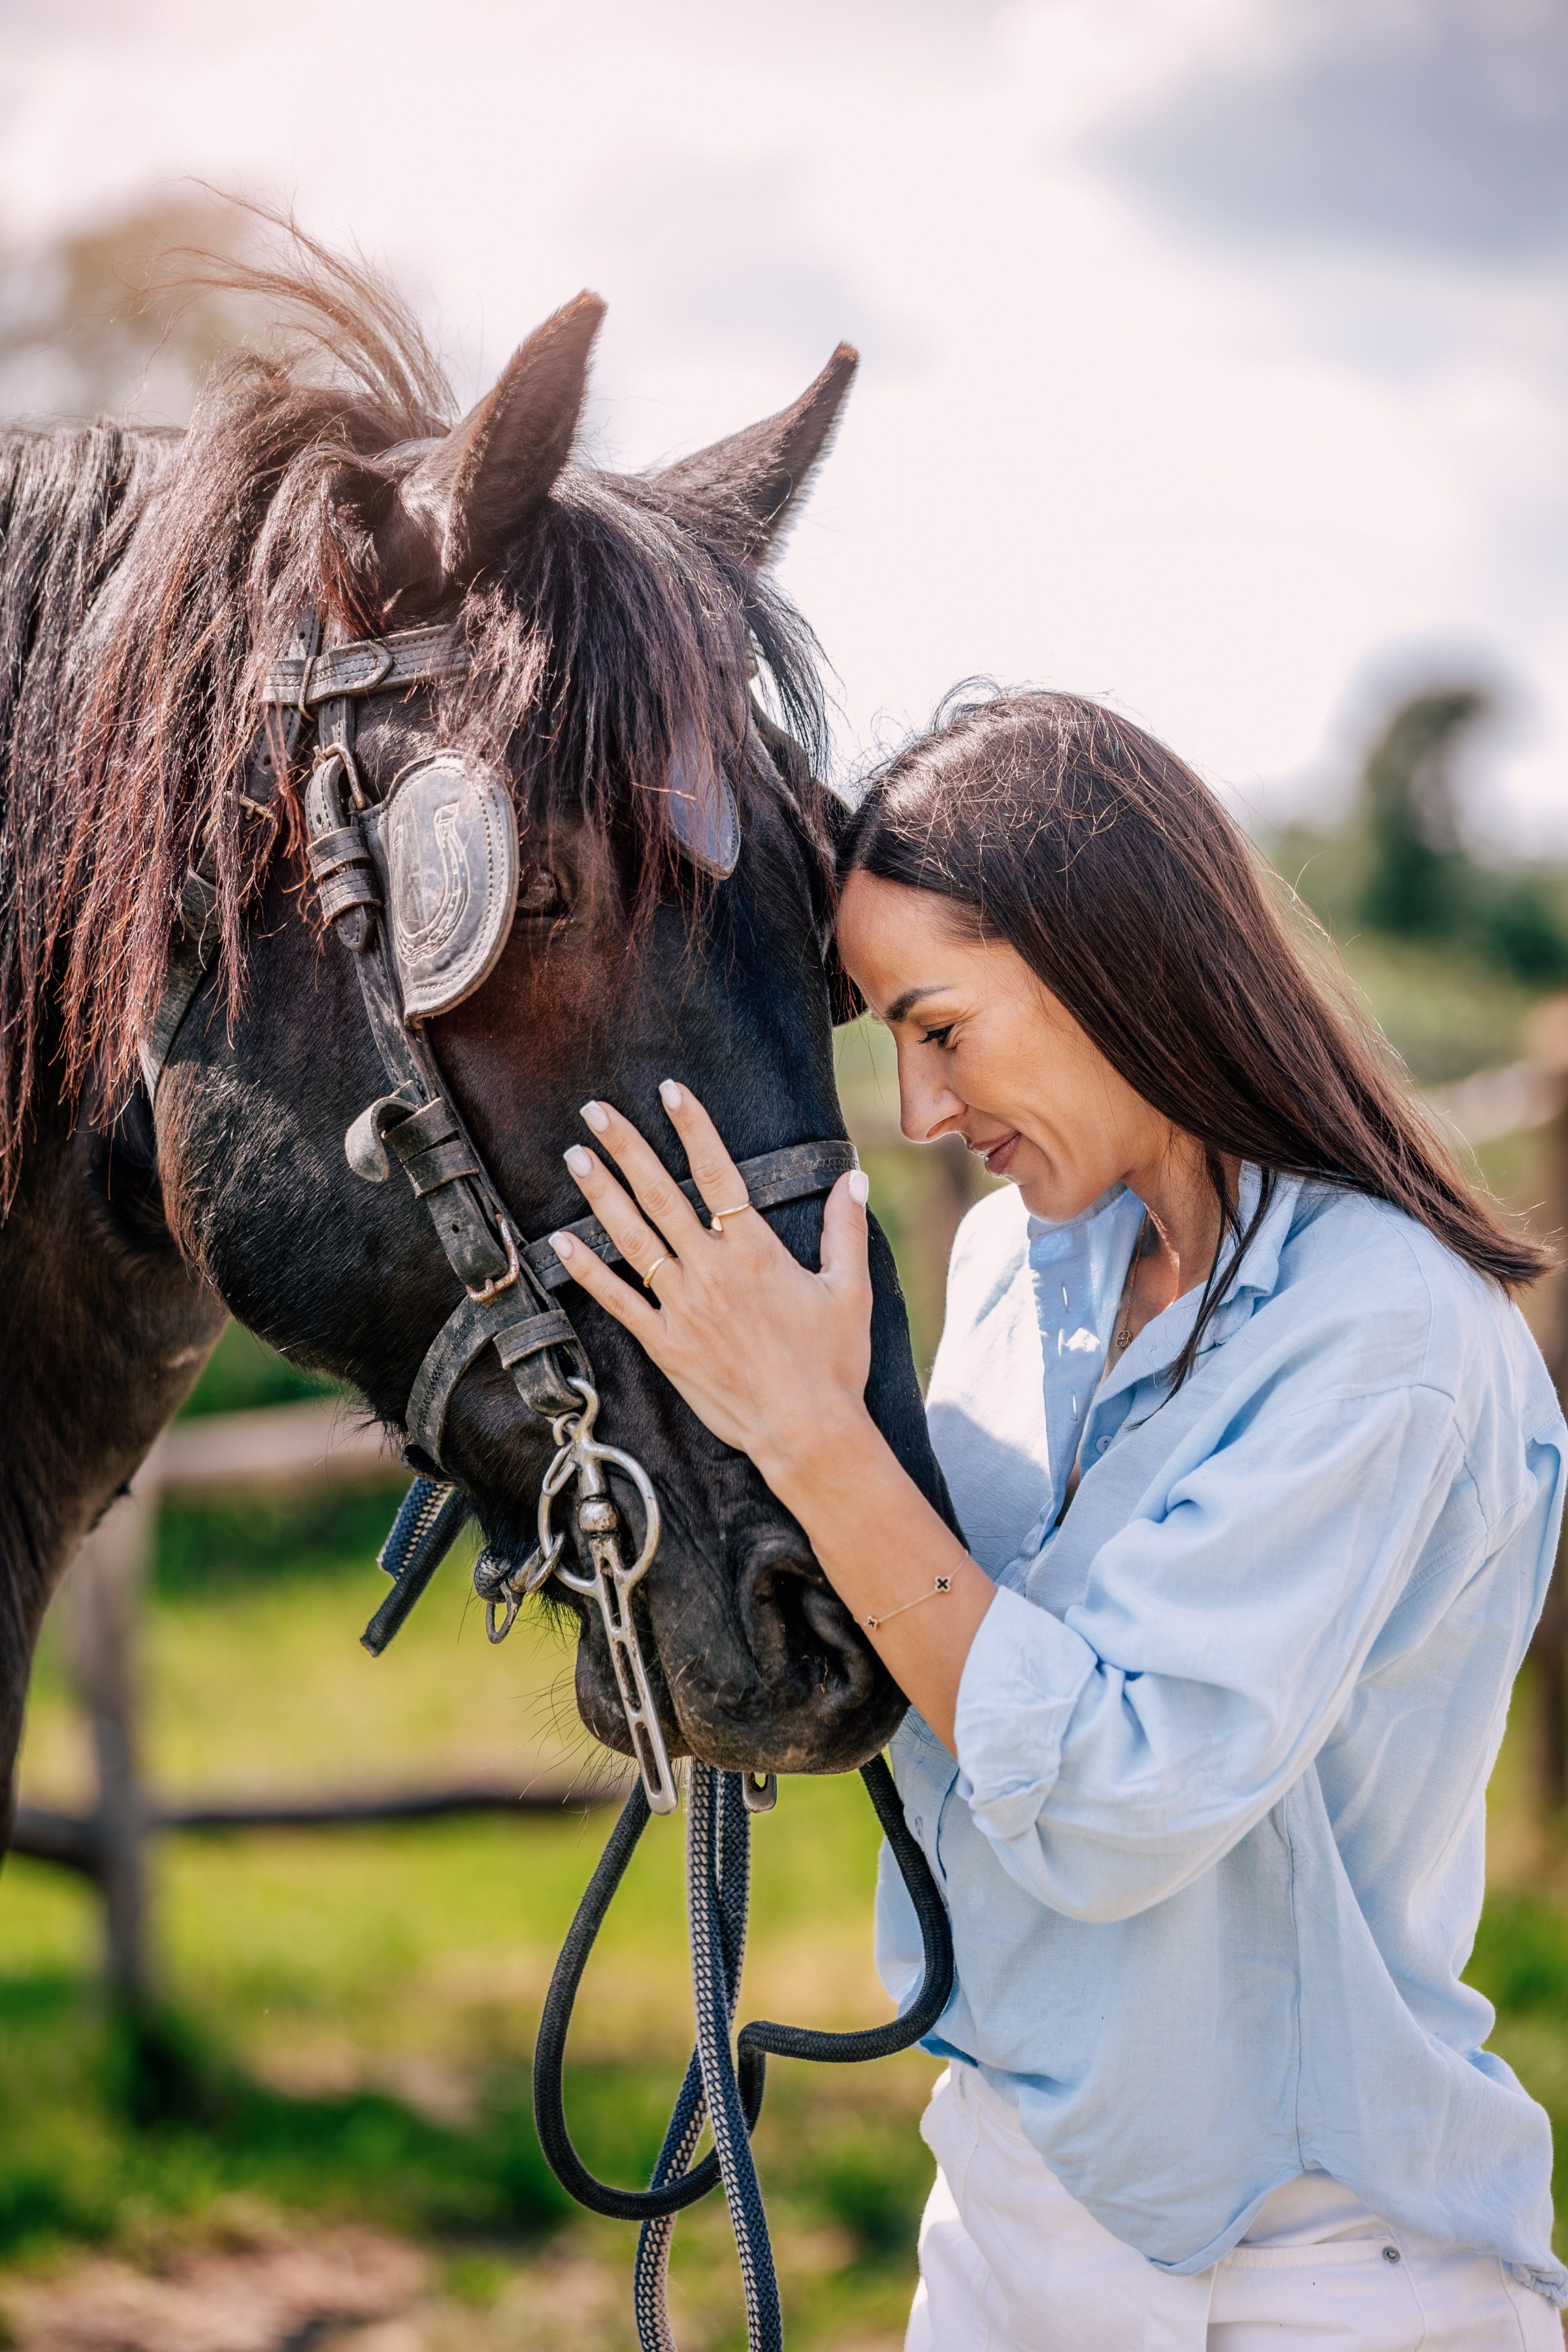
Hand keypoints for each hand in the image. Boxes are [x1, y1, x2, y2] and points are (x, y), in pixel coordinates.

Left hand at [550, 1082, 876, 1490]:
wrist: (806, 1431)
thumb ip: (844, 1229)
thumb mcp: (850, 1289)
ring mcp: (683, 1307)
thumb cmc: (833, 1363)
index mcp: (755, 1251)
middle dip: (626, 1147)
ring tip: (575, 1158)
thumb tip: (854, 1175)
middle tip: (595, 1111)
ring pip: (632, 1239)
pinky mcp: (665, 1345)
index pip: (718, 1173)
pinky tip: (560, 1241)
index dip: (692, 1128)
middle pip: (661, 1194)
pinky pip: (618, 1301)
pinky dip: (588, 1269)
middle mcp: (711, 1271)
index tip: (670, 1091)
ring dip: (600, 1194)